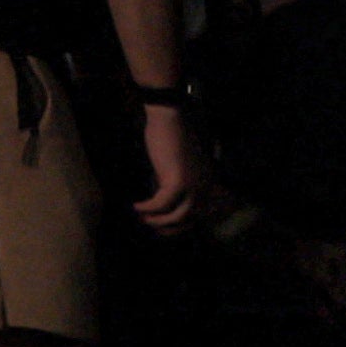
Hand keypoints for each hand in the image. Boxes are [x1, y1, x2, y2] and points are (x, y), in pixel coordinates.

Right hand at [135, 102, 209, 230]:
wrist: (170, 119)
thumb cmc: (172, 136)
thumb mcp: (179, 164)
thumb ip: (177, 180)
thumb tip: (163, 198)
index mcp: (209, 183)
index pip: (201, 213)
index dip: (182, 224)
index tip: (163, 226)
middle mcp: (206, 188)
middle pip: (190, 219)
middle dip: (170, 227)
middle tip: (151, 226)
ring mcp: (194, 186)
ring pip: (178, 216)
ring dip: (159, 221)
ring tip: (143, 218)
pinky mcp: (177, 183)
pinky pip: (161, 204)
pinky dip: (148, 208)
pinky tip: (136, 206)